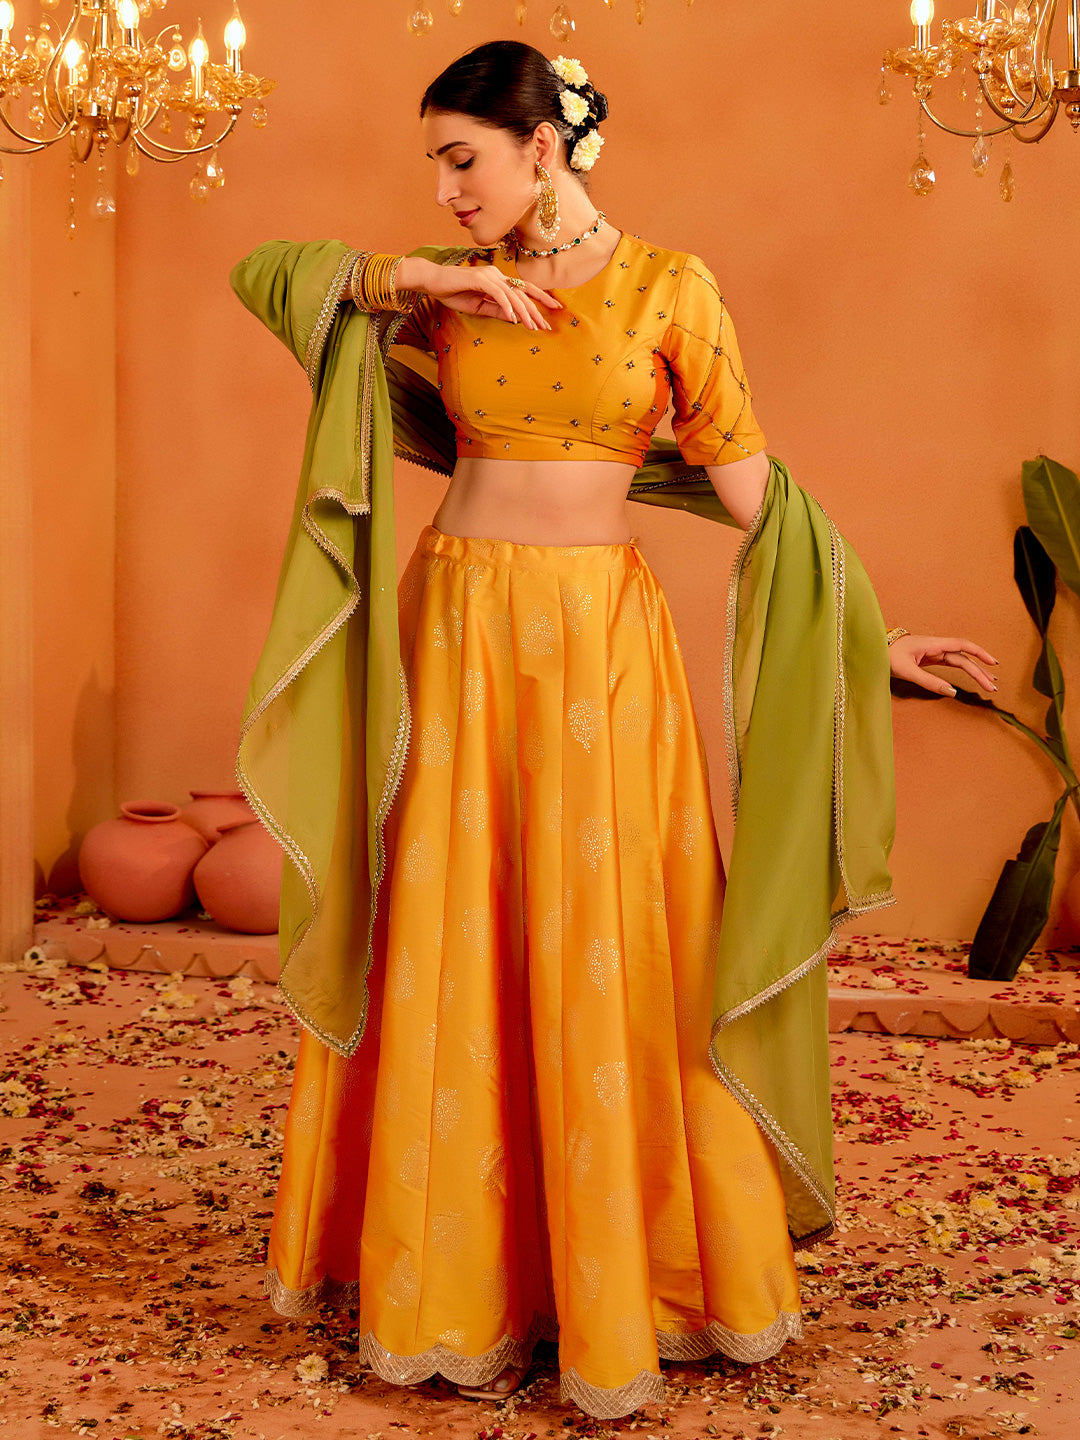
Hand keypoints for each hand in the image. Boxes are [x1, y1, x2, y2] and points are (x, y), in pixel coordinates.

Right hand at [422, 261, 562, 330]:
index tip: (554, 310)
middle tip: (547, 325)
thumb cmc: (453, 293)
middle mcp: (497, 275)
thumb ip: (496, 310)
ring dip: (524, 312)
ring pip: (513, 294)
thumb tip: (515, 318)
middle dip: (537, 309)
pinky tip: (513, 318)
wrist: (433, 282)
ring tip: (533, 326)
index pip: (524, 289)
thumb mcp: (479, 307)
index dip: (540, 299)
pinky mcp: (480, 278)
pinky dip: (506, 305)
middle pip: (523, 292)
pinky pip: (498, 293)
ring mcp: (489, 275)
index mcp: (498, 281)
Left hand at [888, 634, 998, 696]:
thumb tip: (952, 692)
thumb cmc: (888, 656)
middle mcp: (936, 646)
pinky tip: (971, 678)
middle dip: (979, 672)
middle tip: (992, 687)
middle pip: (964, 658)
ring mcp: (934, 652)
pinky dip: (963, 671)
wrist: (874, 648)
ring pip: (960, 661)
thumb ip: (929, 681)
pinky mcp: (930, 658)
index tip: (993, 664)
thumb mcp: (907, 671)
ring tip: (989, 683)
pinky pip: (951, 664)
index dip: (979, 653)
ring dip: (974, 672)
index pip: (962, 646)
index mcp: (933, 644)